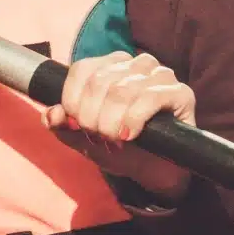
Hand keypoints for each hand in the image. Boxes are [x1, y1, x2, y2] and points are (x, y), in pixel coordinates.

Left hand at [43, 51, 195, 200]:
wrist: (152, 170)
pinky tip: (130, 135)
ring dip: (111, 123)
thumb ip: (63, 125)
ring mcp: (161, 76)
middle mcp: (136, 64)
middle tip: (97, 138)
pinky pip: (151, 98)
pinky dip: (133, 120)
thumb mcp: (83, 138)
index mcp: (111, 65)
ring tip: (113, 141)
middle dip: (92, 118)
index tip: (76, 126)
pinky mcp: (181, 93)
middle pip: (100, 82)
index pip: (83, 69)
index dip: (73, 100)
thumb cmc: (119, 146)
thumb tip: (52, 115)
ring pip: (123, 90)